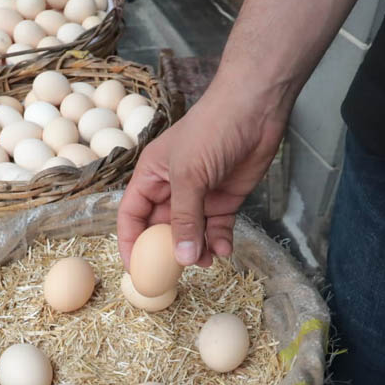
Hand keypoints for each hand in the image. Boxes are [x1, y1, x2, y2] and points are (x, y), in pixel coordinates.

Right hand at [117, 83, 286, 269]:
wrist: (255, 109)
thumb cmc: (211, 130)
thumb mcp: (189, 176)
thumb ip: (183, 219)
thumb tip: (179, 257)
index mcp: (151, 177)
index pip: (131, 215)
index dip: (129, 242)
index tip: (135, 269)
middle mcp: (171, 189)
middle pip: (160, 229)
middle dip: (166, 252)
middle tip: (173, 275)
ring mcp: (199, 195)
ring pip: (190, 233)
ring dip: (196, 250)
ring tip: (207, 261)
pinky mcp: (224, 199)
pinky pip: (216, 229)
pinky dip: (219, 242)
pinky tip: (224, 250)